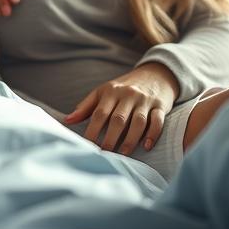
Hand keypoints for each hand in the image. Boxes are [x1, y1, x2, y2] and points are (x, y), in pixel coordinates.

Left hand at [62, 63, 179, 154]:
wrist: (155, 74)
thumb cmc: (123, 88)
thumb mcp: (103, 92)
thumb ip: (86, 106)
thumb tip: (67, 120)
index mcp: (111, 92)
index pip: (100, 113)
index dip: (92, 130)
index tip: (86, 145)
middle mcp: (128, 95)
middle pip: (118, 119)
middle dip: (110, 138)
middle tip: (105, 154)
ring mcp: (145, 100)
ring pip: (138, 121)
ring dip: (130, 139)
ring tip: (123, 154)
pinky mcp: (161, 106)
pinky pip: (157, 121)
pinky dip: (153, 134)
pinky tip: (146, 146)